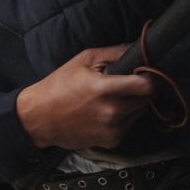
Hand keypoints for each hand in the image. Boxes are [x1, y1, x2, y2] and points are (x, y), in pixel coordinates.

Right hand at [16, 46, 154, 151]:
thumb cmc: (59, 86)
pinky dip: (122, 118)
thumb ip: (114, 53)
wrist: (39, 118)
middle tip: (124, 85)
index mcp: (105, 89)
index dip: (151, 77)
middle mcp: (112, 112)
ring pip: (139, 112)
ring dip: (132, 104)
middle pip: (147, 99)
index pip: (146, 86)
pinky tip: (104, 113)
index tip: (146, 73)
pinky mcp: (111, 141)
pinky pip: (128, 125)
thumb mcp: (83, 60)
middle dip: (140, 90)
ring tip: (110, 99)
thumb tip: (137, 48)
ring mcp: (112, 129)